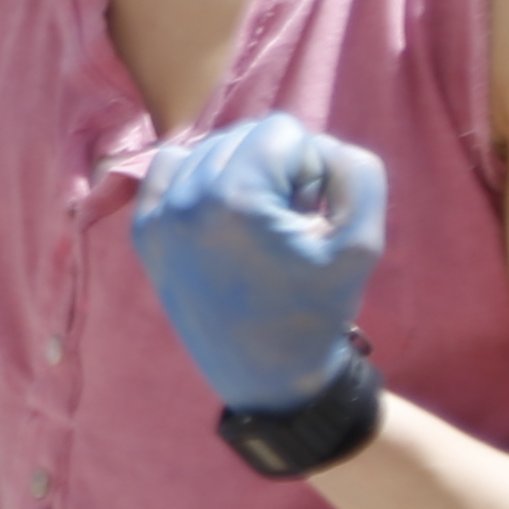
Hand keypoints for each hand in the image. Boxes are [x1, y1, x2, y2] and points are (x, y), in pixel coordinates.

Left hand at [129, 113, 388, 415]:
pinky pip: (169, 167)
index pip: (283, 130)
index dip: (312, 168)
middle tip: (287, 223)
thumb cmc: (317, 311)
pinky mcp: (146, 233)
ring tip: (258, 226)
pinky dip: (199, 178)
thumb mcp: (362, 242)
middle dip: (277, 169)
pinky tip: (224, 215)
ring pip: (210, 148)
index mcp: (235, 200)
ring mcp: (159, 217)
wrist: (267, 378)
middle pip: (245, 135)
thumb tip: (320, 142)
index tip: (311, 214)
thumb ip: (357, 172)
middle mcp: (186, 201)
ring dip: (243, 174)